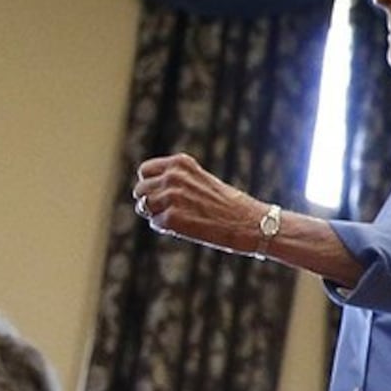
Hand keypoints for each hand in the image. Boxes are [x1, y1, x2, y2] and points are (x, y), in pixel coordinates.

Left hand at [132, 152, 266, 254]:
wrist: (249, 222)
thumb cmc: (228, 204)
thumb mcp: (200, 180)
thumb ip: (177, 181)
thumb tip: (146, 196)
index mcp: (181, 163)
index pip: (145, 170)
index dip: (150, 184)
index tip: (160, 194)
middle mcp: (173, 176)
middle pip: (140, 190)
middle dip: (150, 201)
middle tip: (168, 210)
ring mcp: (171, 197)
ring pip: (144, 207)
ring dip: (157, 214)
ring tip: (179, 218)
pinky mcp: (172, 218)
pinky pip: (156, 223)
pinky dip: (167, 227)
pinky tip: (186, 227)